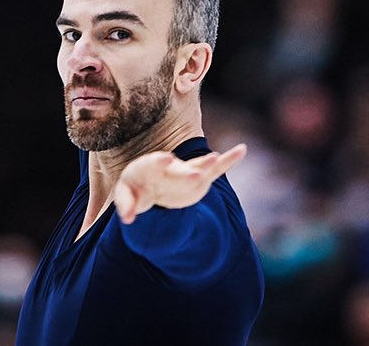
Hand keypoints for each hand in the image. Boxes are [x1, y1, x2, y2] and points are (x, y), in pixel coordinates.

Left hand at [113, 143, 248, 223]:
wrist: (149, 181)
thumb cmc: (135, 187)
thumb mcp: (126, 195)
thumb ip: (126, 205)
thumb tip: (127, 218)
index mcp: (149, 167)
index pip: (154, 163)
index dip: (159, 162)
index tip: (166, 158)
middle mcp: (170, 166)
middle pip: (179, 170)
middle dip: (187, 172)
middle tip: (196, 174)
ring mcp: (186, 172)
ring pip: (199, 167)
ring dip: (208, 165)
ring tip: (217, 158)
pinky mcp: (199, 179)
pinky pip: (216, 170)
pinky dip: (229, 160)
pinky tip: (242, 149)